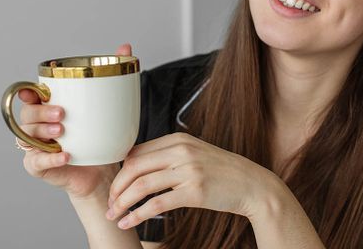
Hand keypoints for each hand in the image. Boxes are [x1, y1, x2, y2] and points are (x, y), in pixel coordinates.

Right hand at [19, 43, 133, 199]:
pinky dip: (50, 158)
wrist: (104, 170)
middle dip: (40, 112)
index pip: (30, 96)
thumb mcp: (108, 104)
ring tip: (61, 131)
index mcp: (48, 107)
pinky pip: (36, 162)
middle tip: (62, 113)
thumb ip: (114, 75)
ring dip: (42, 132)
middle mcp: (37, 125)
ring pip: (26, 136)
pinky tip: (65, 155)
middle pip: (27, 114)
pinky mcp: (40, 166)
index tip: (33, 89)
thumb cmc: (100, 135)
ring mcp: (36, 147)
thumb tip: (125, 46)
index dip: (26, 91)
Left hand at [106, 132, 280, 228]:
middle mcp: (181, 151)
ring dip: (122, 203)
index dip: (120, 172)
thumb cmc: (223, 172)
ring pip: (141, 185)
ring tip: (115, 215)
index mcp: (178, 139)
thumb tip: (138, 166)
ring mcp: (188, 170)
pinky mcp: (194, 191)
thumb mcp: (195, 154)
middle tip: (110, 204)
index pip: (136, 152)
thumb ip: (170, 155)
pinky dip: (137, 214)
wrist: (252, 184)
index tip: (115, 188)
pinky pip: (157, 204)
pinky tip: (129, 222)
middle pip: (134, 167)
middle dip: (116, 188)